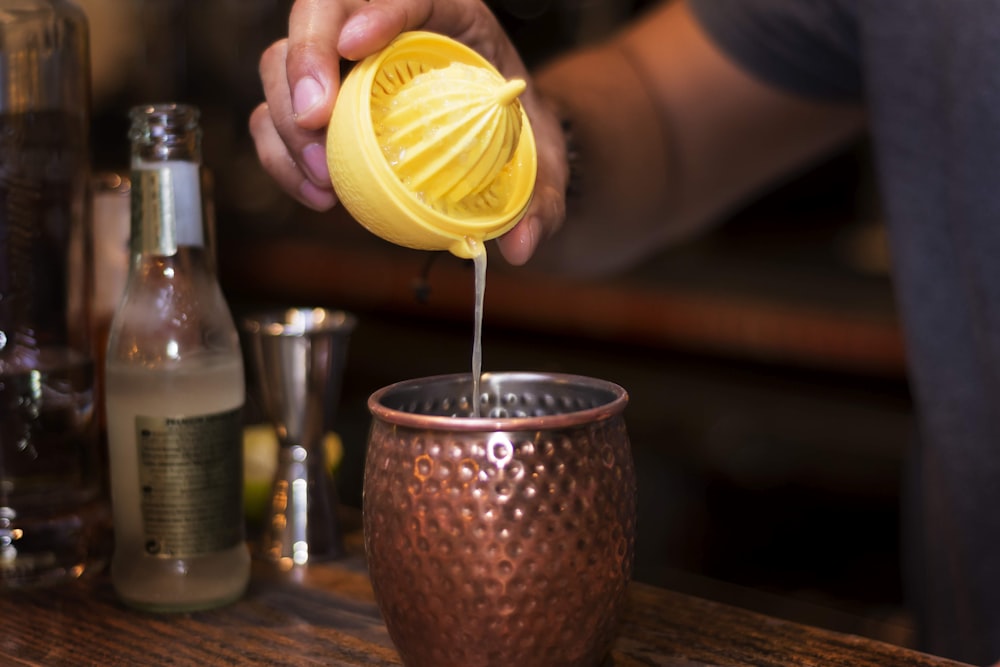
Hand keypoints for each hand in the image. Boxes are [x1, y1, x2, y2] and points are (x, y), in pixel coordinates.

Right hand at [249, 0, 567, 264]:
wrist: (496, 147)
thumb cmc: (517, 139)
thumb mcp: (540, 163)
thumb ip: (542, 197)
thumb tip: (520, 245)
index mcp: (449, 18)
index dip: (378, 11)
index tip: (358, 46)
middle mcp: (385, 28)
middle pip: (322, 12)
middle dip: (306, 60)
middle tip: (314, 122)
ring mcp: (343, 66)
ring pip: (282, 61)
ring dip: (284, 118)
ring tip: (321, 176)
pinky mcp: (319, 105)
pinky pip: (275, 117)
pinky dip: (281, 154)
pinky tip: (318, 193)